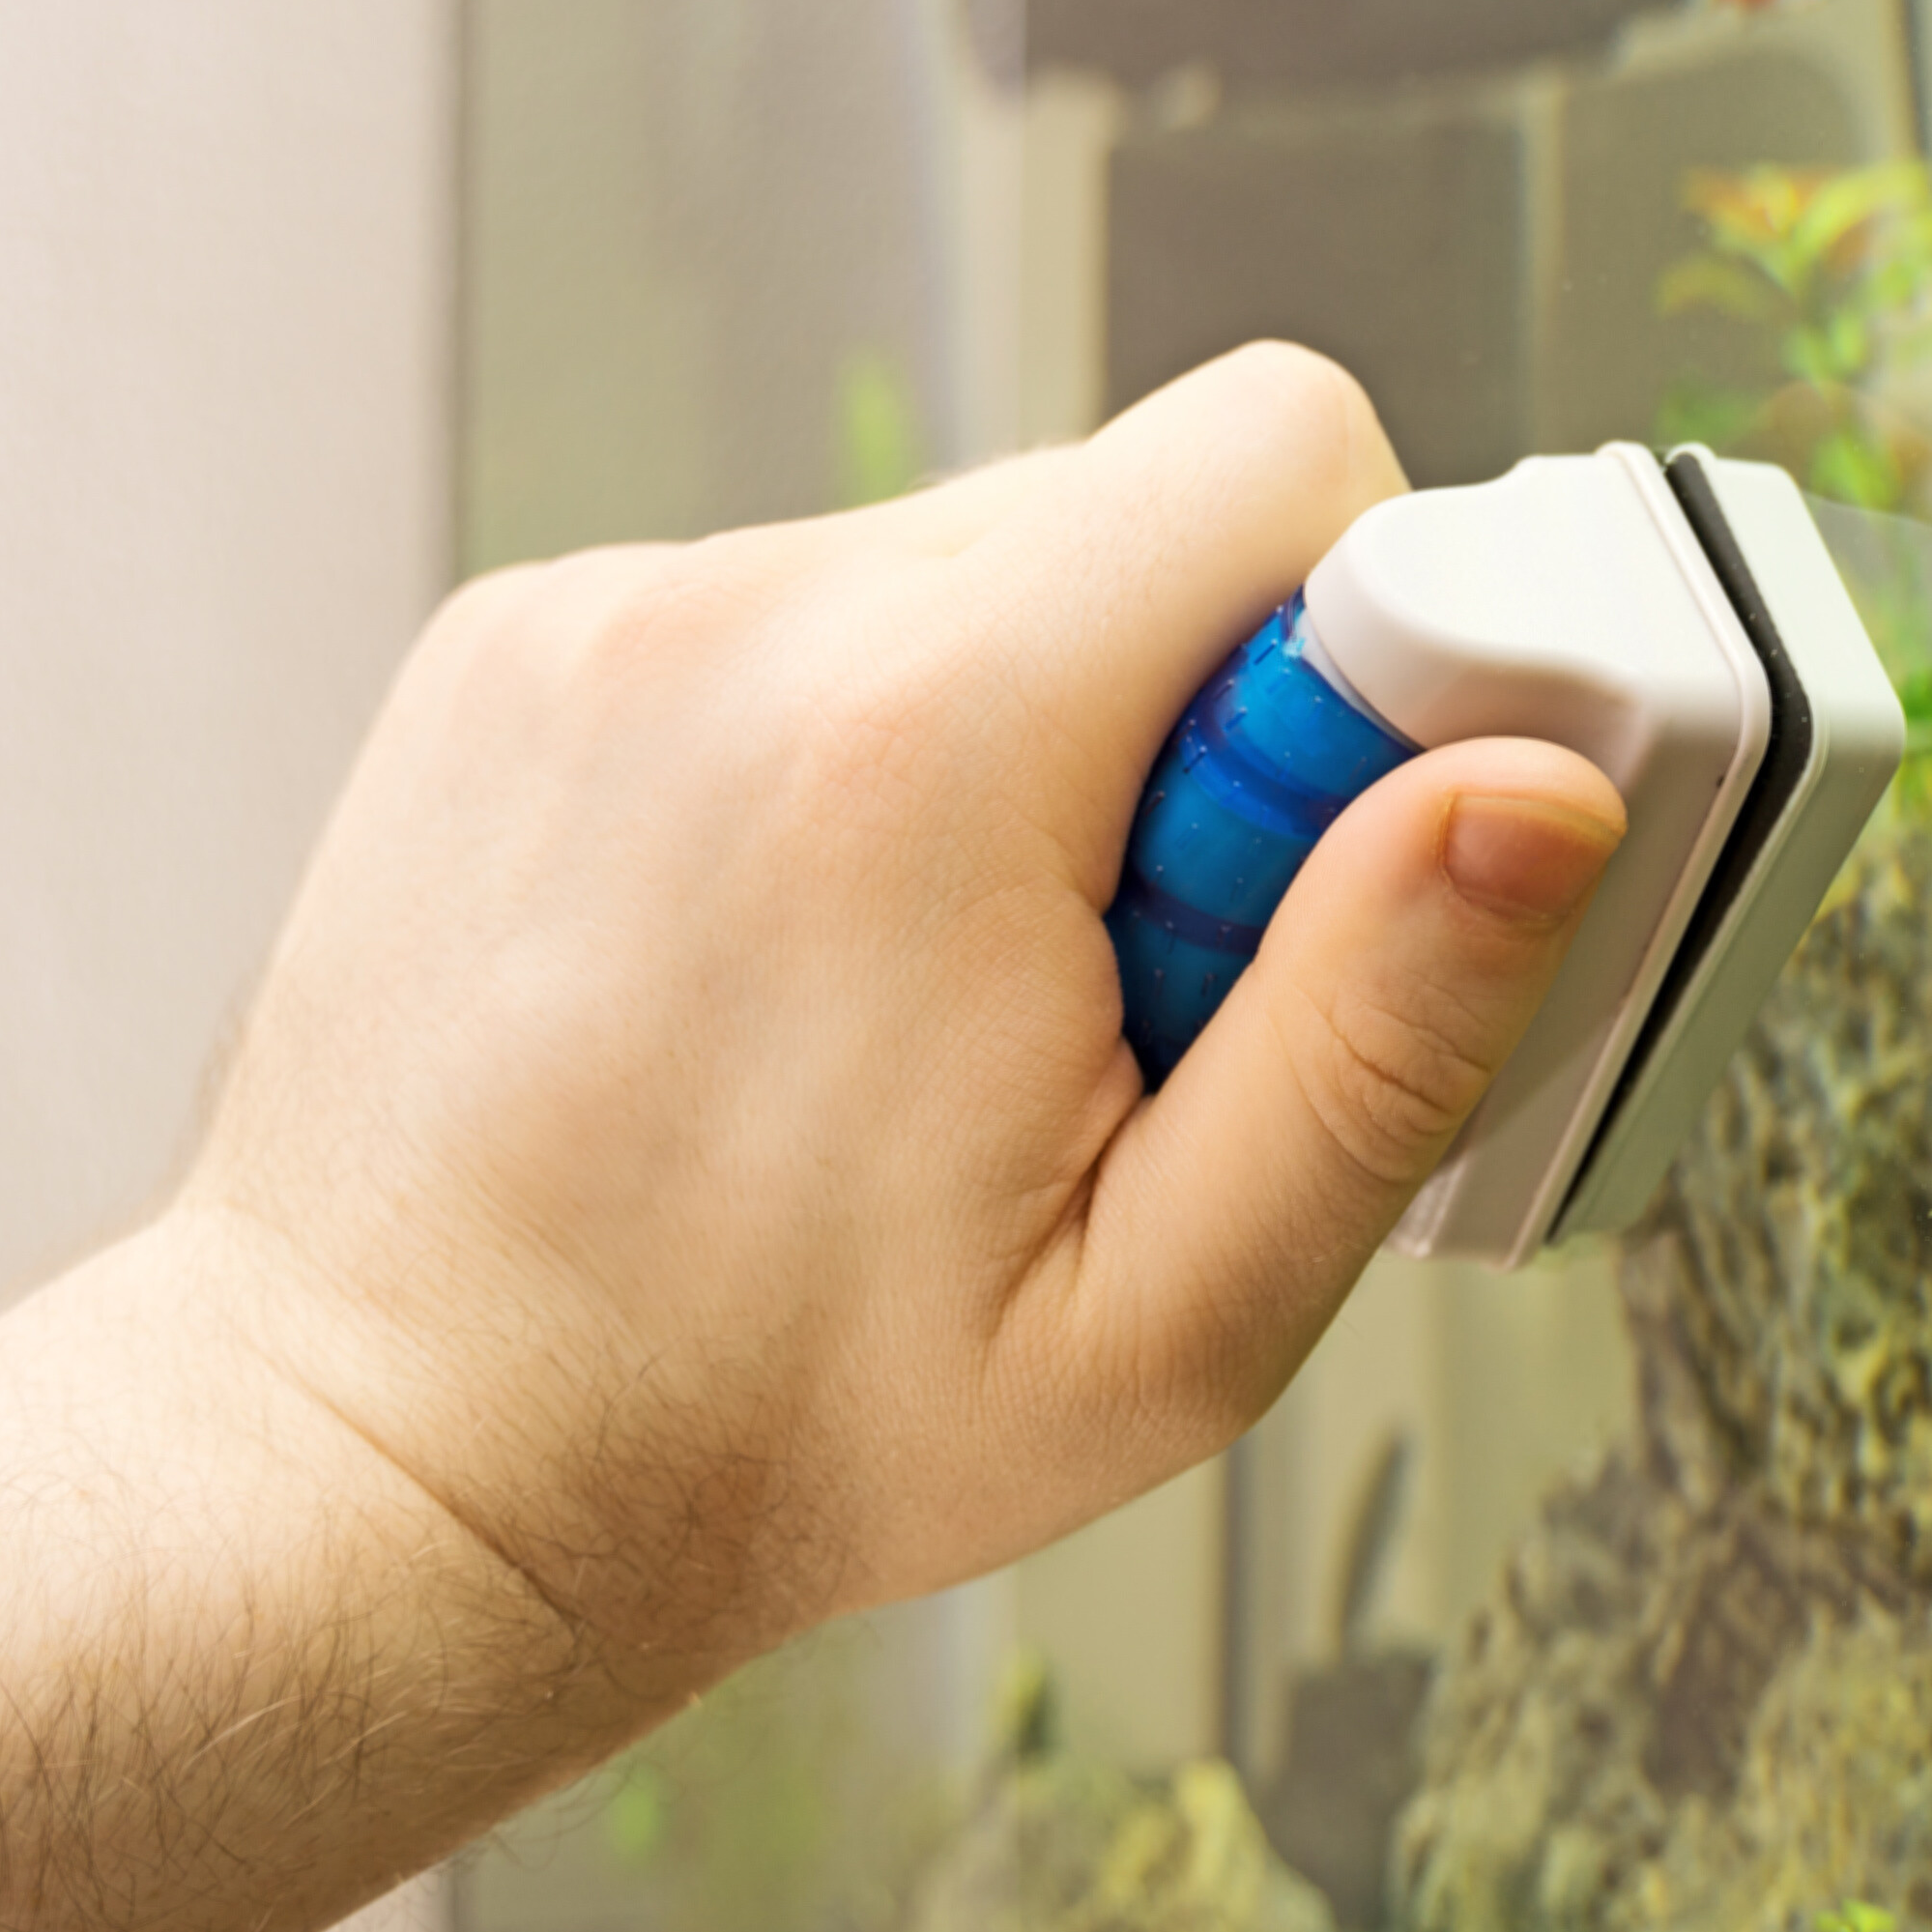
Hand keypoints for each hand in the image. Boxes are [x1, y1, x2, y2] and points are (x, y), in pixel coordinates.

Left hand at [170, 341, 1624, 1689]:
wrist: (392, 1471)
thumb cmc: (779, 1429)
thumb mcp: (1168, 1319)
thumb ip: (1382, 1037)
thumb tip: (1539, 790)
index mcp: (926, 747)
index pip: (1287, 460)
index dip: (1371, 660)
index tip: (1298, 881)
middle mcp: (747, 615)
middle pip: (1141, 512)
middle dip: (1208, 728)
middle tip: (1127, 984)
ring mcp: (611, 612)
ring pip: (981, 567)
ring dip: (1037, 745)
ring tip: (950, 998)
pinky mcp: (528, 638)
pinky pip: (815, 615)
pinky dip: (870, 753)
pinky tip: (813, 960)